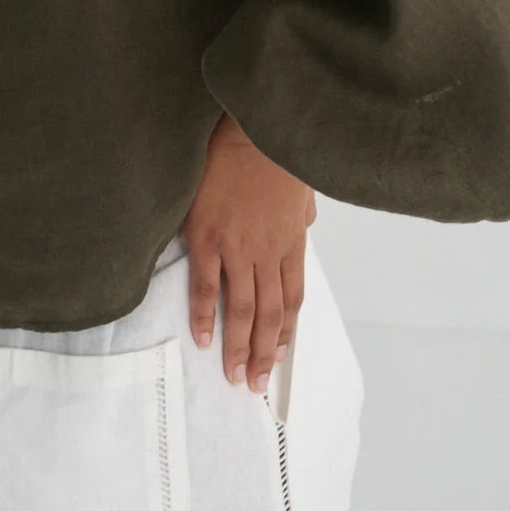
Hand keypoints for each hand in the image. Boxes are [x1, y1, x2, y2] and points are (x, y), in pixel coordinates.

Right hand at [181, 110, 315, 394]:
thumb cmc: (275, 150)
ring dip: (239, 347)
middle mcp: (269, 251)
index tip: (279, 355)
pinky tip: (204, 339)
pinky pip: (205, 286)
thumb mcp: (302, 185)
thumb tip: (305, 224)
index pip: (293, 297)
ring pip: (242, 309)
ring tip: (234, 376)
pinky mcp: (207, 238)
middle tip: (256, 384)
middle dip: (264, 353)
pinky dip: (204, 315)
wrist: (251, 126)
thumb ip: (302, 213)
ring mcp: (237, 247)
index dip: (286, 331)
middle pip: (270, 314)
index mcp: (293, 240)